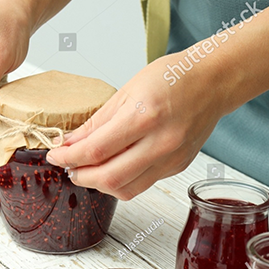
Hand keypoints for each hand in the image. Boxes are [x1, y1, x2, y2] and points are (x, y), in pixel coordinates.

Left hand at [46, 53, 225, 199]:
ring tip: (87, 170)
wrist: (213, 82)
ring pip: (125, 190)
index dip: (68, 157)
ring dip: (99, 185)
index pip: (95, 150)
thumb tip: (69, 143)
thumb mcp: (127, 91)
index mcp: (144, 116)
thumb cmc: (173, 78)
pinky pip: (142, 185)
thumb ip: (96, 122)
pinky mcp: (177, 167)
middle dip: (80, 176)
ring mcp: (171, 159)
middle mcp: (160, 142)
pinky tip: (113, 167)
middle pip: (109, 178)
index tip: (55, 155)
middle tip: (68, 167)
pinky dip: (121, 181)